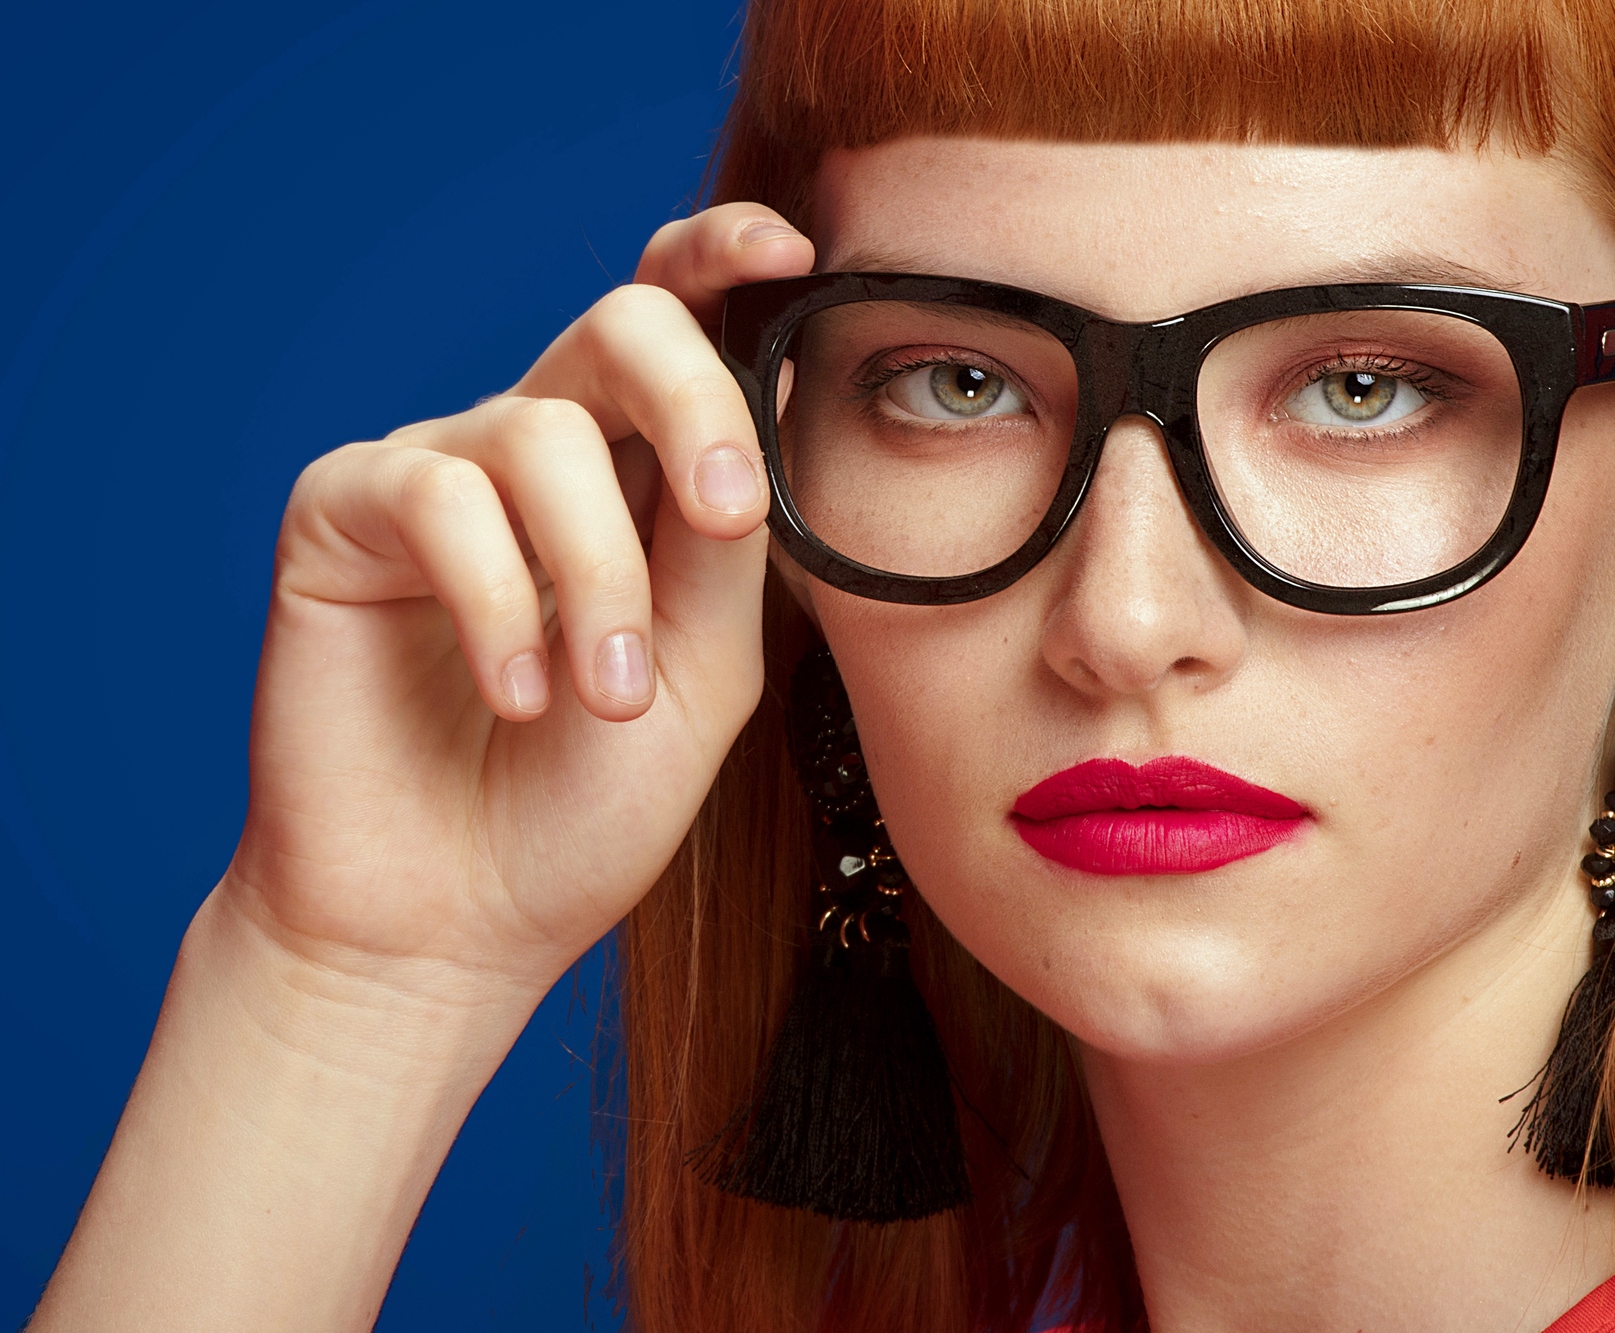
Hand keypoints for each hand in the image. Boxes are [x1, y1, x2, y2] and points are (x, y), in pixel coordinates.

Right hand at [221, 203, 815, 1005]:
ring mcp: (436, 473)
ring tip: (603, 703)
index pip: (680, 324)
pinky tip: (518, 695)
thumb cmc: (588, 806)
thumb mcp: (704, 669)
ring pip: (541, 436)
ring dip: (596, 578)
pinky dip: (500, 604)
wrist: (458, 922)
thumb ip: (734, 538)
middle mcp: (538, 450)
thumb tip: (779, 382)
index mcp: (636, 475)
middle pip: (620, 324)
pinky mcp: (343, 512)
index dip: (726, 261)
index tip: (794, 254)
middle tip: (727, 518)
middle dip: (690, 402)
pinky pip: (439, 498)